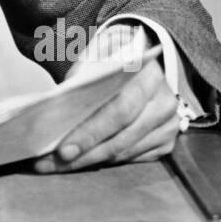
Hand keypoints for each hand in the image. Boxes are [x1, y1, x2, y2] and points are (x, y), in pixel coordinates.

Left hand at [33, 58, 180, 172]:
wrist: (141, 63)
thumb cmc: (113, 59)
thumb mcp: (97, 56)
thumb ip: (81, 78)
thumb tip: (57, 109)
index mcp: (148, 75)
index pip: (119, 111)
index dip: (90, 133)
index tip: (63, 150)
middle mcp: (163, 102)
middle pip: (121, 138)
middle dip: (85, 153)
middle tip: (52, 164)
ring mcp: (168, 125)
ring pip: (124, 152)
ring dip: (89, 160)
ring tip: (57, 165)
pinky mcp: (166, 142)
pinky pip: (132, 158)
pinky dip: (105, 161)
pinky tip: (82, 160)